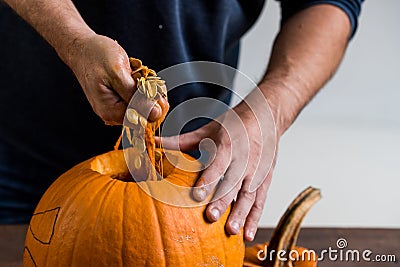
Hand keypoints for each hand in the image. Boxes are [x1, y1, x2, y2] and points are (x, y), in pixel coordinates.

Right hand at [66, 34, 163, 124]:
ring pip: (143, 103)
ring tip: (133, 72)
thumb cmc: (96, 56)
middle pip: (145, 113)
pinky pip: (137, 96)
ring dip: (145, 87)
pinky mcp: (118, 100)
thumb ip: (136, 96)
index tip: (153, 86)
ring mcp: (115, 107)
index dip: (154, 103)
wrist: (82, 47)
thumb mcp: (117, 73)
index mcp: (111, 112)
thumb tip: (155, 114)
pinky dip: (139, 84)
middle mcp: (112, 114)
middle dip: (149, 93)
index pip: (144, 118)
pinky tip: (132, 73)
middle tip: (140, 74)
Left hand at [160, 89, 276, 240]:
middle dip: (223, 200)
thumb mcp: (208, 128)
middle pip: (234, 182)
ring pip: (250, 194)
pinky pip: (261, 201)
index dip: (209, 179)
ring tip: (232, 231)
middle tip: (211, 218)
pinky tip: (247, 235)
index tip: (197, 196)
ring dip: (242, 214)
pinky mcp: (266, 179)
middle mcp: (246, 158)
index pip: (218, 164)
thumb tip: (154, 144)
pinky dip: (255, 218)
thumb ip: (182, 140)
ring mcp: (258, 170)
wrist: (266, 116)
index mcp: (229, 143)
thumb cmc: (234, 123)